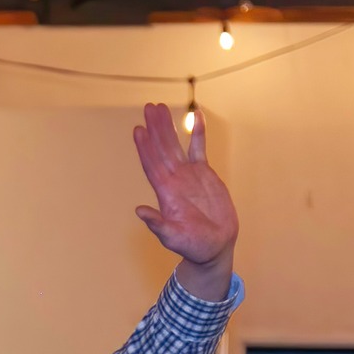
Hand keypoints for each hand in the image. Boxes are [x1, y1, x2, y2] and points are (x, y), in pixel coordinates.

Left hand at [132, 103, 238, 298]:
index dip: (145, 148)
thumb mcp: (174, 237)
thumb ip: (158, 224)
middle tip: (149, 107)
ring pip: (175, 145)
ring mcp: (187, 175)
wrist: (215, 246)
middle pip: (161, 149)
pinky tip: (195, 115)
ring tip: (160, 107)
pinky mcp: (203, 173)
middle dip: (154, 129)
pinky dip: (197, 133)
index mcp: (165, 194)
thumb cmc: (193, 246)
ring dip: (167, 127)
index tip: (138, 130)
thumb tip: (139, 211)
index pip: (152, 166)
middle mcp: (173, 180)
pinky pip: (199, 148)